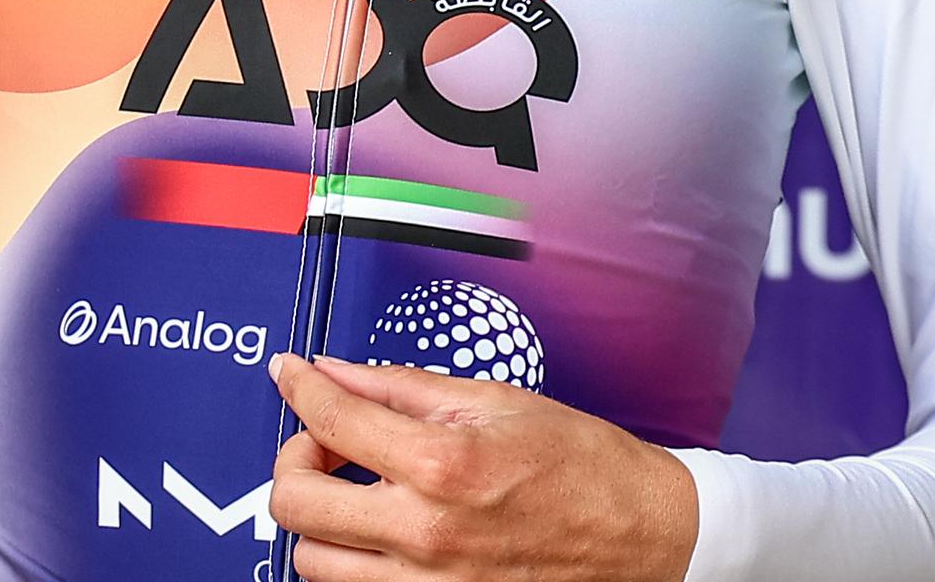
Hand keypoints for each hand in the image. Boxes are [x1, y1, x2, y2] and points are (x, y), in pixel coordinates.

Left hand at [269, 352, 698, 581]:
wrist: (645, 535)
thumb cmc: (580, 463)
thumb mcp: (493, 399)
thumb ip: (401, 386)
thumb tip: (335, 371)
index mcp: (442, 464)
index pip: (329, 418)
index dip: (297, 385)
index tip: (289, 373)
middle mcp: (426, 535)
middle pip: (295, 504)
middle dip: (295, 460)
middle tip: (324, 441)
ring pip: (312, 565)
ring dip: (318, 520)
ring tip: (352, 489)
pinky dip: (351, 563)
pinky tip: (378, 529)